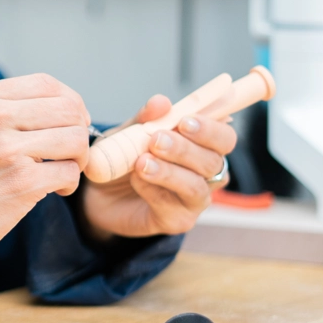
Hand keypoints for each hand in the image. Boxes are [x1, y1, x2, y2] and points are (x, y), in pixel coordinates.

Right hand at [0, 74, 90, 282]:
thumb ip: (3, 109)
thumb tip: (61, 105)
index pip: (46, 83)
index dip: (69, 102)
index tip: (69, 122)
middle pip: (68, 107)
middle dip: (79, 130)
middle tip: (70, 150)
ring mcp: (6, 149)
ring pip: (76, 138)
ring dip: (77, 158)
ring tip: (61, 170)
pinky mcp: (21, 182)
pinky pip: (70, 171)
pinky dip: (68, 183)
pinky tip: (53, 189)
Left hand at [80, 95, 237, 238]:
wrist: (99, 192)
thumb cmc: (124, 157)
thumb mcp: (130, 132)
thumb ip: (146, 118)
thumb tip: (162, 102)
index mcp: (202, 147)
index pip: (224, 138)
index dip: (211, 129)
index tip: (185, 121)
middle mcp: (206, 174)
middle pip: (213, 162)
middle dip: (185, 149)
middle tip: (156, 140)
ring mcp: (194, 200)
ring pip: (196, 186)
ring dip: (169, 172)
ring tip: (142, 162)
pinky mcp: (178, 221)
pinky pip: (172, 206)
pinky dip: (152, 190)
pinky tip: (135, 179)